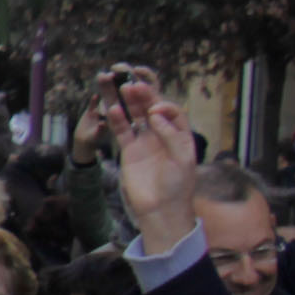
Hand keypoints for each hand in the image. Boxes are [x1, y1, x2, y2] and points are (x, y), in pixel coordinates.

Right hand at [107, 71, 201, 250]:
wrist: (161, 210)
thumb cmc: (177, 187)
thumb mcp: (182, 159)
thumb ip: (170, 134)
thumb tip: (155, 114)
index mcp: (180, 135)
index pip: (172, 111)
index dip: (164, 106)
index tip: (156, 109)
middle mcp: (162, 135)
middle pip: (152, 109)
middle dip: (145, 95)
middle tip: (134, 84)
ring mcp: (145, 142)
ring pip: (136, 116)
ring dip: (130, 102)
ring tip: (123, 87)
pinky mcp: (129, 151)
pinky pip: (122, 131)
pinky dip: (117, 120)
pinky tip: (112, 109)